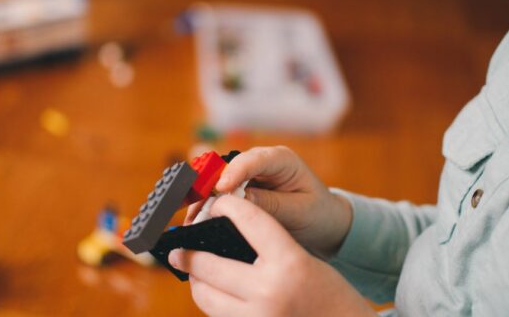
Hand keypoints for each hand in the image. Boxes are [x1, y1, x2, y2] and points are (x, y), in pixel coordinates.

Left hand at [171, 195, 373, 316]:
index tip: (216, 203)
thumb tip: (225, 236)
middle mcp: (269, 291)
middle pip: (209, 264)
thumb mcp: (305, 261)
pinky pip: (217, 316)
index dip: (227, 206)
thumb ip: (269, 247)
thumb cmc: (330, 294)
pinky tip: (214, 292)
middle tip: (178, 249)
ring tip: (194, 272)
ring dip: (196, 281)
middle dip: (189, 253)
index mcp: (289, 263)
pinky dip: (212, 302)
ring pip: (205, 296)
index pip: (249, 220)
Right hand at [186, 146, 351, 257]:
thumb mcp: (299, 211)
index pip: (254, 159)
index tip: (221, 189)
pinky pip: (217, 194)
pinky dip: (206, 206)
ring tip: (191, 219)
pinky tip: (196, 220)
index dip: (235, 172)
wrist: (322, 221)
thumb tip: (239, 200)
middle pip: (227, 167)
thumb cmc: (316, 212)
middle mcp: (260, 162)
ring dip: (202, 198)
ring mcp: (247, 174)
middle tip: (196, 208)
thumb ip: (271, 204)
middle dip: (209, 186)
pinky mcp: (239, 188)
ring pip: (217, 180)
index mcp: (281, 160)